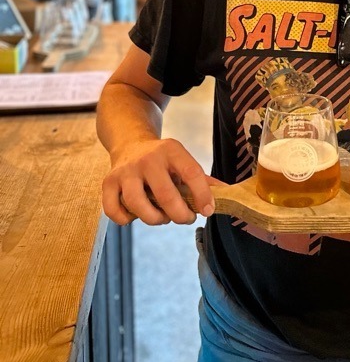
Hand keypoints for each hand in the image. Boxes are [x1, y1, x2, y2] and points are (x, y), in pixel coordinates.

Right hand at [102, 137, 216, 225]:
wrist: (129, 142)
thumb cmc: (163, 160)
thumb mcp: (182, 161)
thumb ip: (202, 179)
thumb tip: (228, 194)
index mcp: (172, 150)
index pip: (192, 173)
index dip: (203, 195)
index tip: (208, 210)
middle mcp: (148, 158)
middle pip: (165, 195)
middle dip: (180, 215)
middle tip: (186, 218)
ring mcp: (126, 170)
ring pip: (138, 205)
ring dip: (155, 219)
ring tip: (162, 217)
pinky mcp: (108, 182)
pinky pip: (114, 211)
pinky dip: (126, 219)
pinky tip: (136, 214)